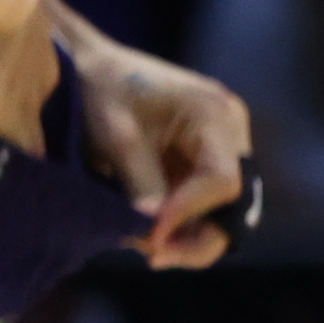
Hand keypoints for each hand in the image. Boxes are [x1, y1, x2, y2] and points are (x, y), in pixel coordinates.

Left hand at [57, 30, 254, 268]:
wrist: (89, 64)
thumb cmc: (100, 90)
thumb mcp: (117, 138)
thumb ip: (142, 184)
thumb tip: (155, 236)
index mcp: (215, 114)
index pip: (222, 181)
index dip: (188, 214)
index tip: (148, 237)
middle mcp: (230, 130)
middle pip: (234, 201)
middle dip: (197, 235)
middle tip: (153, 257)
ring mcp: (220, 144)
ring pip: (223, 207)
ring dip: (188, 233)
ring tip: (146, 247)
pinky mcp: (203, 157)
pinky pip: (204, 200)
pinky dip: (181, 221)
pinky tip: (150, 231)